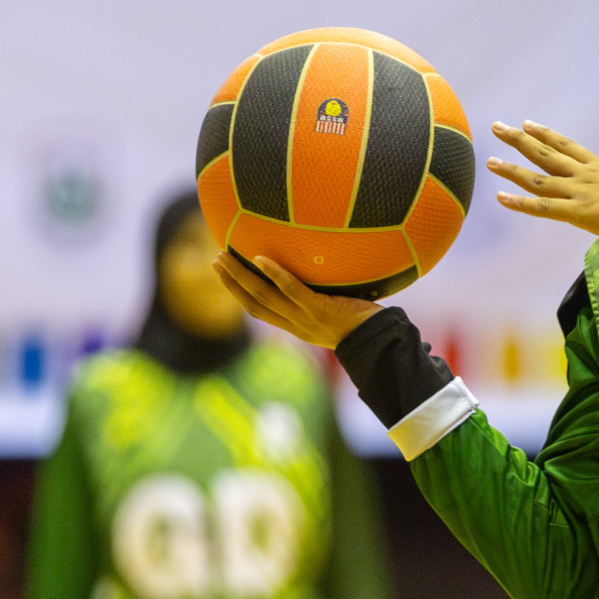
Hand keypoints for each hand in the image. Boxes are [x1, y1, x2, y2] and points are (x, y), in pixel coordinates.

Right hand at [212, 253, 380, 349]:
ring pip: (264, 297)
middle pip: (253, 304)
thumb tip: (321, 272)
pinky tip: (260, 259)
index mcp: (297, 326)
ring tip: (224, 257)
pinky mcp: (320, 310)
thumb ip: (323, 299)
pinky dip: (275, 275)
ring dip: (241, 277)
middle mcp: (296, 325)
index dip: (240, 294)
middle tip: (215, 262)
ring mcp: (306, 318)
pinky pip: (293, 291)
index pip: (260, 311)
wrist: (382, 341)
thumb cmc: (366, 323)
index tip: (226, 277)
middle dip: (231, 283)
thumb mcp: (336, 313)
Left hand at [487, 120, 598, 244]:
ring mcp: (580, 192)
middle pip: (546, 153)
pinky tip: (501, 197)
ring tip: (490, 161)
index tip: (528, 123)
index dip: (546, 134)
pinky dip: (520, 203)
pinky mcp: (578, 213)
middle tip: (498, 128)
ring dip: (512, 169)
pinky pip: (543, 207)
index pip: (567, 146)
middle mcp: (585, 175)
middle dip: (520, 140)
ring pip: (538, 177)